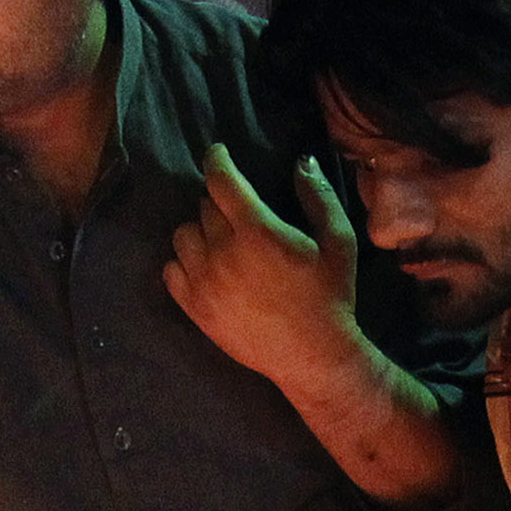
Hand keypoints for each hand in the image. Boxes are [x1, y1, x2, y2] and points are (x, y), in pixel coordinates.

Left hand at [160, 147, 370, 402]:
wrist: (313, 357)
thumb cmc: (330, 297)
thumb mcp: (339, 242)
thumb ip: (319, 197)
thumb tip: (303, 161)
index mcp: (256, 231)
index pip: (220, 180)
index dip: (216, 160)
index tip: (218, 154)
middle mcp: (222, 252)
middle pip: (204, 207)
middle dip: (219, 203)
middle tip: (238, 215)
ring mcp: (204, 282)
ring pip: (182, 236)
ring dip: (199, 231)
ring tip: (219, 241)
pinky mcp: (195, 308)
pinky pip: (170, 271)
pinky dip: (183, 263)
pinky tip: (205, 267)